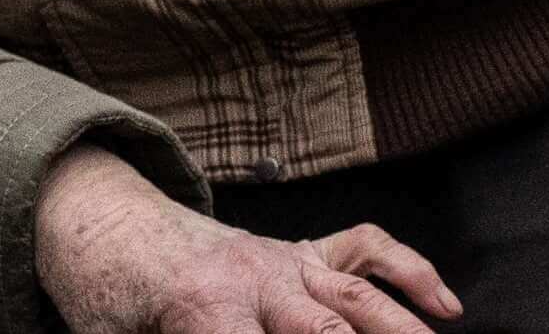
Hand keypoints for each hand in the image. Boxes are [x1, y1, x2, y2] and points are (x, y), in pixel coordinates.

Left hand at [32, 147, 453, 333]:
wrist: (104, 226)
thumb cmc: (111, 294)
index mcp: (207, 308)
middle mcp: (256, 280)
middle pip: (328, 332)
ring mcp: (283, 261)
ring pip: (359, 298)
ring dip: (402, 329)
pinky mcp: (298, 252)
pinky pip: (363, 250)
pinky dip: (409, 272)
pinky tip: (445, 305)